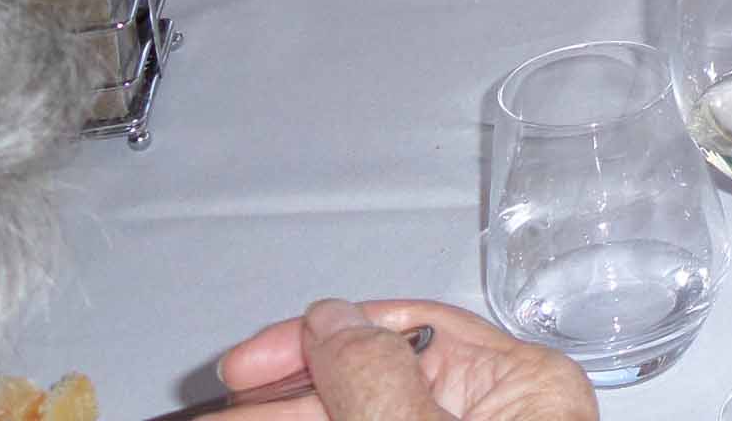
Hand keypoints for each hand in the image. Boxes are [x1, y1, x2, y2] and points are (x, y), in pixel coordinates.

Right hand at [218, 298, 594, 420]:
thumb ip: (381, 383)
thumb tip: (332, 321)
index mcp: (523, 387)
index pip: (407, 331)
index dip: (316, 341)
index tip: (245, 365)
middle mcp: (497, 417)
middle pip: (369, 385)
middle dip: (280, 399)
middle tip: (209, 412)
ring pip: (357, 420)